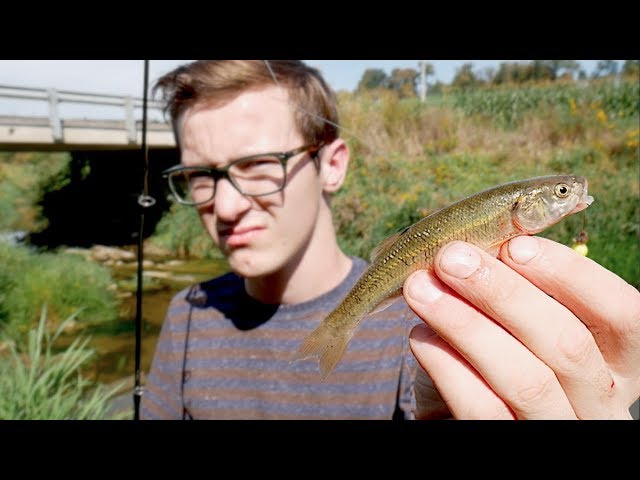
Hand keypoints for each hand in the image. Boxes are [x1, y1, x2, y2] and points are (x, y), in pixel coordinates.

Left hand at [404, 236, 639, 419]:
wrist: (461, 412)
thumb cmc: (497, 355)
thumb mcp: (519, 323)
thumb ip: (511, 289)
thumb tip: (473, 248)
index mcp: (615, 359)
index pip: (622, 313)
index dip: (573, 275)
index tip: (516, 247)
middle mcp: (599, 399)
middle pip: (567, 345)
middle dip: (503, 293)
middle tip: (452, 259)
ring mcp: (556, 426)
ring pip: (526, 380)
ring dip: (465, 324)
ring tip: (420, 289)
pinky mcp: (508, 443)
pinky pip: (482, 408)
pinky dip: (447, 366)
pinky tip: (419, 335)